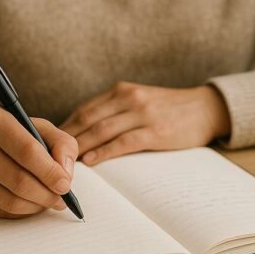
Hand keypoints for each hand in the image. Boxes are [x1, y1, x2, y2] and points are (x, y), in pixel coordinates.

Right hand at [0, 107, 77, 217]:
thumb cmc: (8, 134)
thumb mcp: (38, 127)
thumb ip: (62, 144)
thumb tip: (66, 174)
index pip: (27, 151)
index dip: (51, 172)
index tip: (65, 184)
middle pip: (19, 181)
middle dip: (47, 194)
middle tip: (61, 198)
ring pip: (10, 201)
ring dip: (37, 206)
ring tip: (49, 201)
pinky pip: (0, 211)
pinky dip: (22, 211)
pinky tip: (31, 203)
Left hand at [60, 82, 230, 165]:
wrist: (206, 108)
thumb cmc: (170, 109)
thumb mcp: (140, 101)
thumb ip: (115, 111)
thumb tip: (84, 133)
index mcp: (122, 90)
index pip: (84, 109)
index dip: (64, 127)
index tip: (48, 143)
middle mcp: (129, 98)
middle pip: (88, 119)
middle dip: (66, 139)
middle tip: (48, 156)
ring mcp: (143, 114)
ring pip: (101, 130)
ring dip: (80, 147)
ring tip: (63, 163)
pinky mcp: (156, 131)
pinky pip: (123, 142)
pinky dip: (104, 152)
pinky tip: (91, 161)